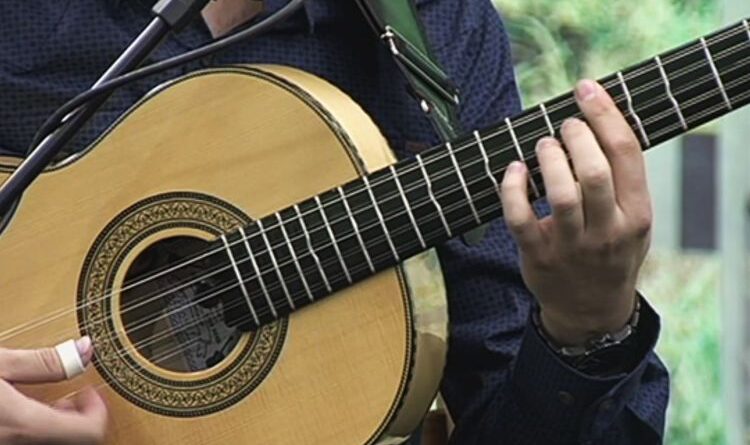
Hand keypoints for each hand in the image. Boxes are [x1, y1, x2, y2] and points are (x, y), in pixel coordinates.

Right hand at [0, 337, 107, 443]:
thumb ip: (46, 361)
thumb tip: (85, 349)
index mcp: (24, 424)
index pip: (89, 433)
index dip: (99, 409)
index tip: (91, 391)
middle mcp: (16, 444)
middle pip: (74, 441)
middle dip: (83, 417)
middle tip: (76, 396)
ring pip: (54, 442)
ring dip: (64, 424)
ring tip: (54, 403)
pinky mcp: (1, 444)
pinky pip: (30, 441)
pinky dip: (43, 429)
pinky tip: (28, 413)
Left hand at [501, 79, 650, 345]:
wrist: (591, 310)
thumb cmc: (611, 253)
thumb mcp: (633, 221)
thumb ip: (623, 180)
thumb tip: (598, 119)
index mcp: (636, 214)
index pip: (626, 154)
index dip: (605, 114)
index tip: (586, 89)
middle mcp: (608, 231)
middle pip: (594, 172)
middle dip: (576, 137)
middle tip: (564, 126)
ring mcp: (572, 246)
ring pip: (561, 195)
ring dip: (548, 160)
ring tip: (543, 145)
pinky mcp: (538, 256)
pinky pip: (520, 218)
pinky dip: (512, 189)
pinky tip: (513, 171)